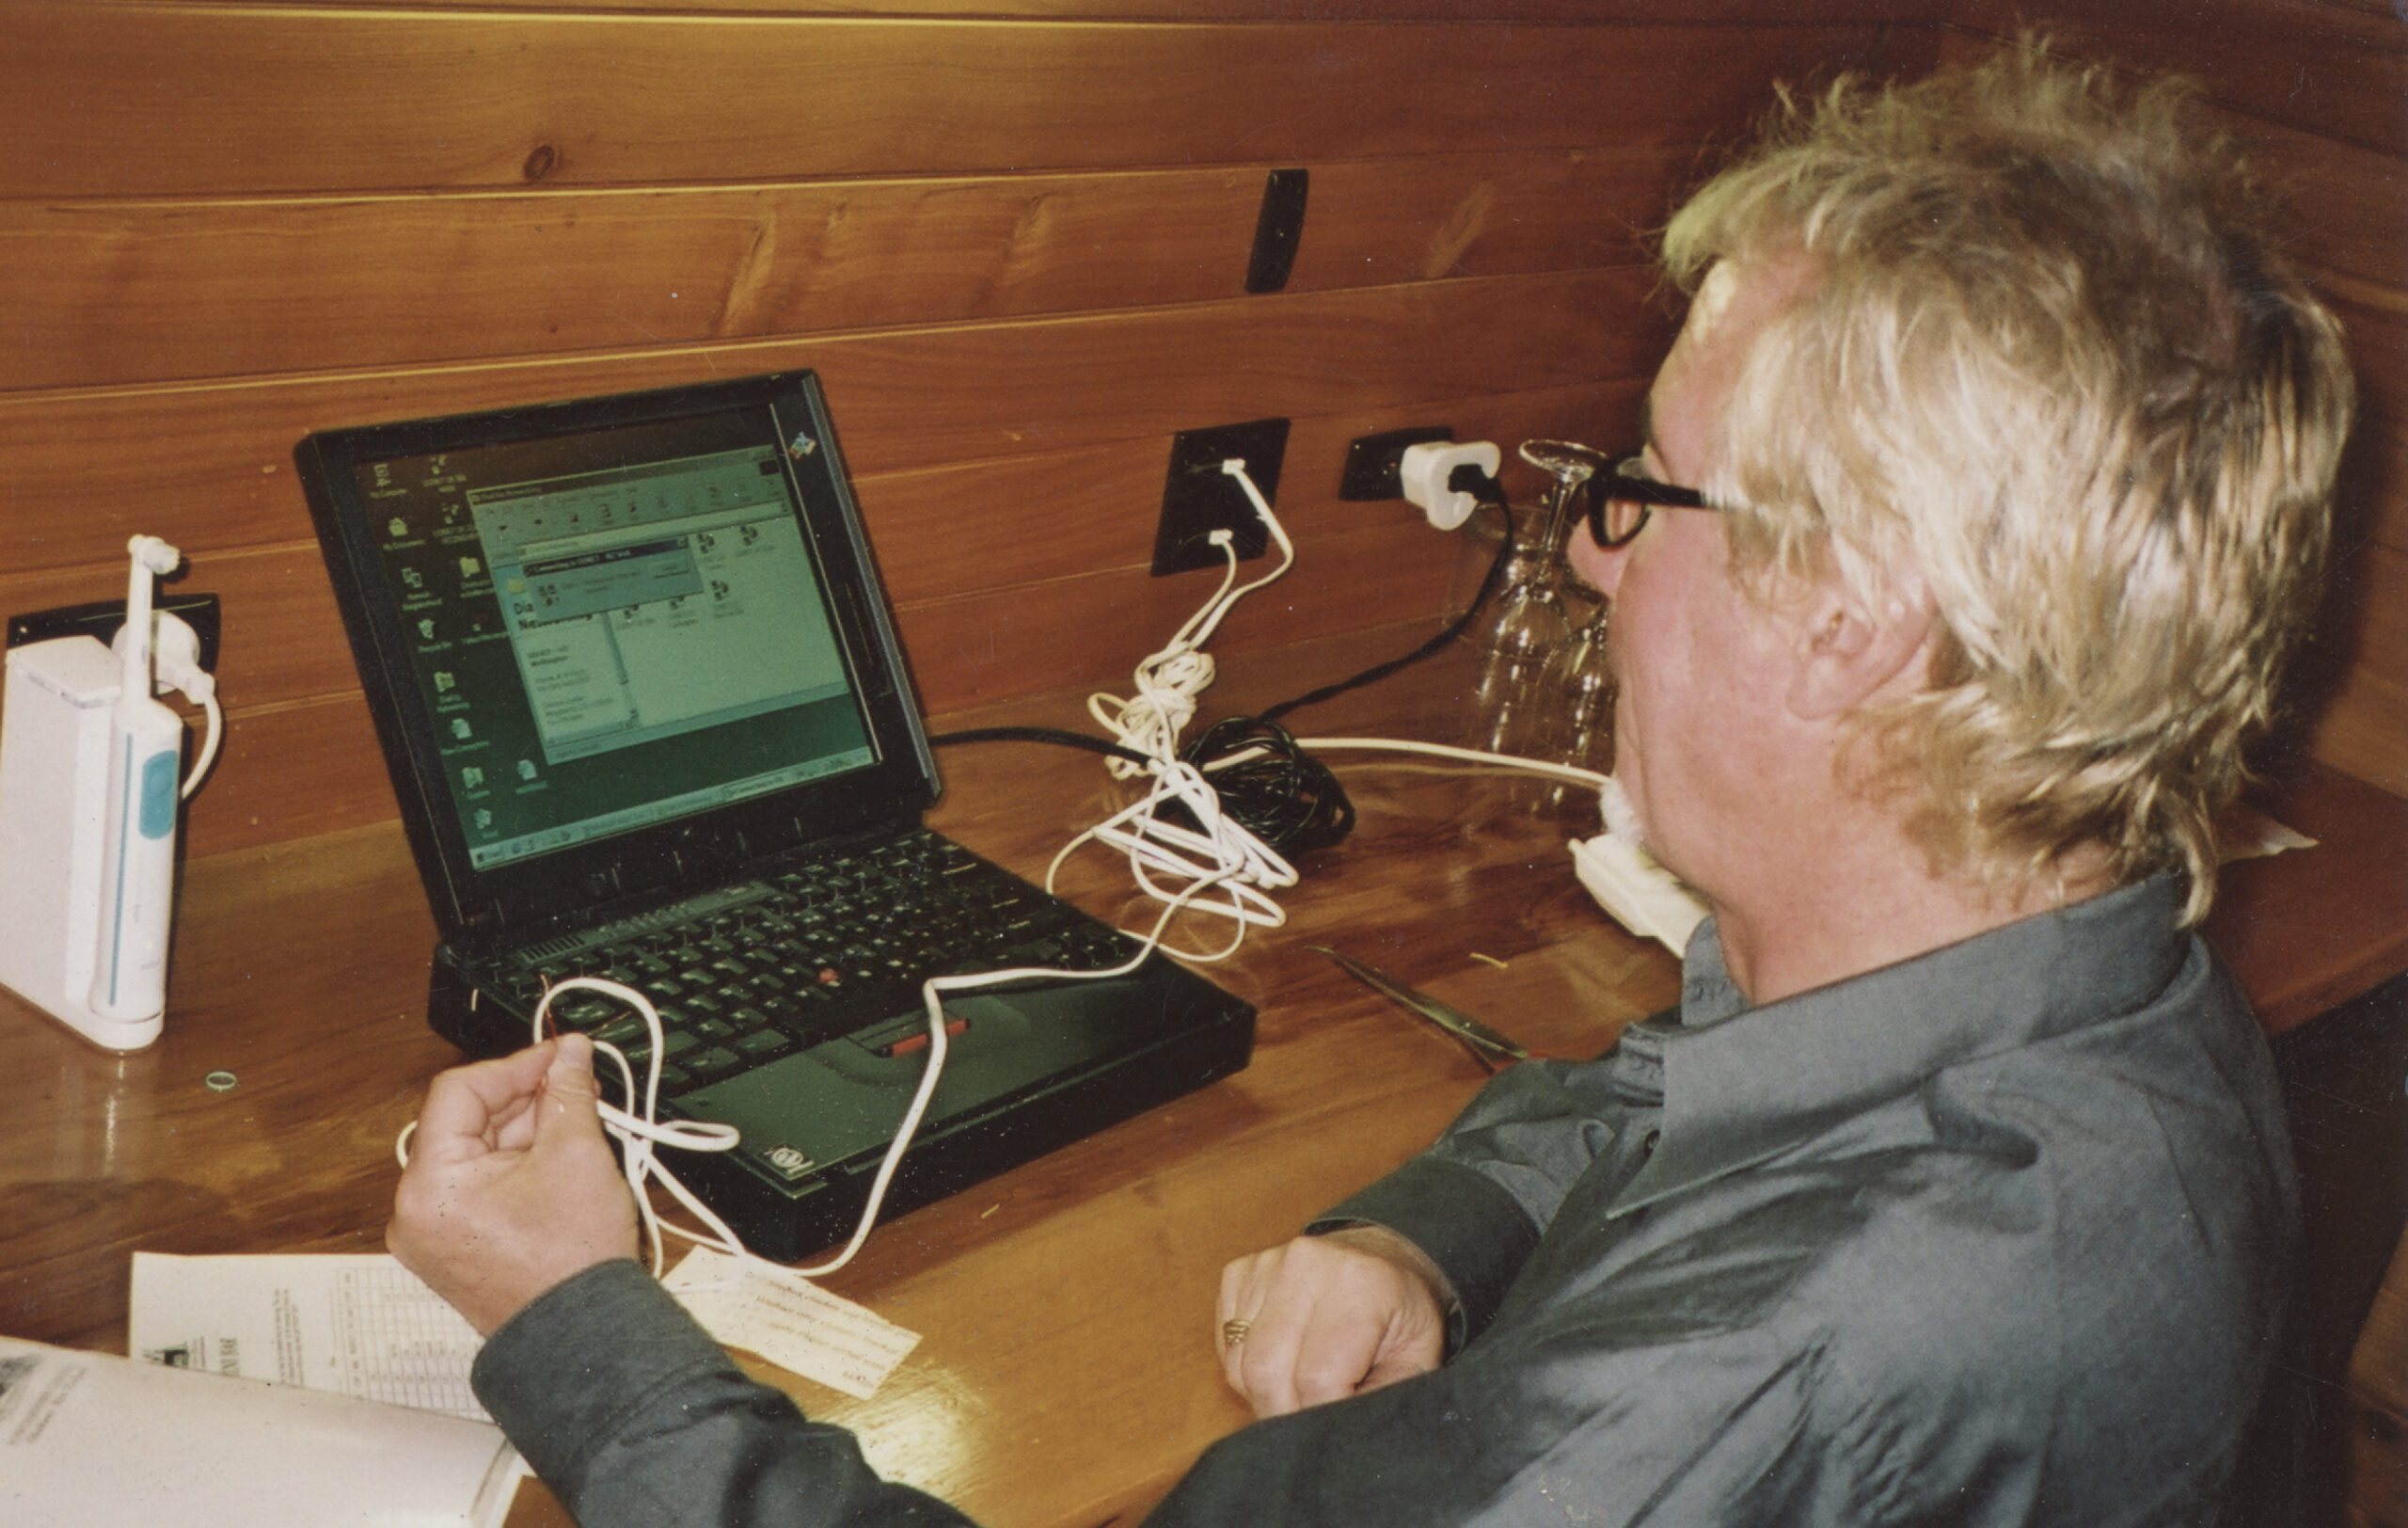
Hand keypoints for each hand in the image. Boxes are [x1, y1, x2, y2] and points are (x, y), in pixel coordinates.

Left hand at [388, 1035, 639, 1335]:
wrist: (583, 1335)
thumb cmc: (572, 1263)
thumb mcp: (577, 1154)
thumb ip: (567, 1092)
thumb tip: (567, 1053)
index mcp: (430, 1185)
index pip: (461, 1092)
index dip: (516, 1066)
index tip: (558, 1057)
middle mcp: (416, 1211)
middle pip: (467, 1123)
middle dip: (527, 1101)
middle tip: (578, 1088)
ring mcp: (432, 1234)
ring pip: (477, 1154)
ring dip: (526, 1133)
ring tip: (580, 1129)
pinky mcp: (454, 1249)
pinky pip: (479, 1188)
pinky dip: (517, 1167)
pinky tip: (560, 1159)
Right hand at [1217, 1225, 1449, 1417]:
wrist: (1381, 1256)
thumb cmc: (1401, 1313)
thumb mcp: (1416, 1359)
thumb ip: (1380, 1400)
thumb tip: (1334, 1435)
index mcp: (1360, 1283)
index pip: (1316, 1379)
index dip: (1322, 1415)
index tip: (1336, 1422)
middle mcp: (1308, 1262)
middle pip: (1267, 1371)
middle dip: (1284, 1412)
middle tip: (1310, 1418)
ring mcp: (1268, 1263)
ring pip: (1240, 1363)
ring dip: (1265, 1391)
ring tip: (1301, 1385)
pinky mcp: (1240, 1270)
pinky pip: (1227, 1343)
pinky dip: (1247, 1365)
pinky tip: (1283, 1355)